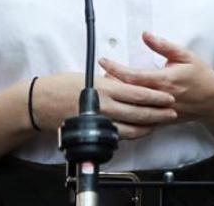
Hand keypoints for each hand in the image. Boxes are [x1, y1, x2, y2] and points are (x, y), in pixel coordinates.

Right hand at [30, 72, 176, 139]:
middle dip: (159, 113)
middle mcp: (105, 106)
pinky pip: (118, 136)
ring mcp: (100, 121)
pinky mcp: (95, 131)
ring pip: (132, 127)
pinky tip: (139, 131)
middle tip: (172, 112)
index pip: (137, 93)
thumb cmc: (61, 86)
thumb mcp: (88, 76)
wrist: (41, 103)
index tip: (169, 97)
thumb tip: (124, 81)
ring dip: (148, 126)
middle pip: (139, 112)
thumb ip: (109, 81)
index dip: (156, 96)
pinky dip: (132, 134)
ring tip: (159, 123)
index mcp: (105, 88)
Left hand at [99, 32, 213, 125]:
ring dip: (117, 99)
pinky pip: (142, 120)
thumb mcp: (185, 56)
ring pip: (133, 108)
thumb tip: (145, 34)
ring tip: (103, 90)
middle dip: (111, 85)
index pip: (133, 76)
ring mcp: (161, 111)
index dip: (115, 69)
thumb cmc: (201, 76)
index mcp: (164, 80)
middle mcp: (160, 97)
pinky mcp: (162, 120)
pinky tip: (118, 109)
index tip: (102, 61)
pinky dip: (128, 114)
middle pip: (128, 93)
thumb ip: (163, 46)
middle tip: (96, 77)